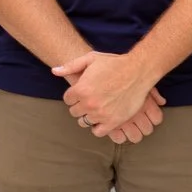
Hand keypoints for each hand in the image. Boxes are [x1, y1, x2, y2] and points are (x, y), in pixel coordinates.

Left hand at [51, 49, 165, 143]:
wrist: (138, 72)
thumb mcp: (91, 59)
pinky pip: (98, 132)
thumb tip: (54, 71)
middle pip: (74, 112)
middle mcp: (89, 103)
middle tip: (88, 101)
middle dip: (79, 106)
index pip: (67, 100)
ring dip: (88, 116)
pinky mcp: (113, 122)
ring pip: (84, 122)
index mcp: (81, 89)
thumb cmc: (114, 63)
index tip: (80, 93)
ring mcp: (101, 114)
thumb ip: (71, 66)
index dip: (74, 95)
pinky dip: (98, 127)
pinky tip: (101, 120)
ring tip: (95, 109)